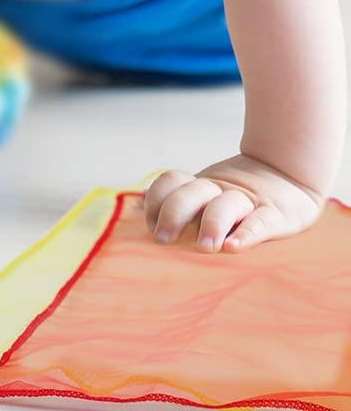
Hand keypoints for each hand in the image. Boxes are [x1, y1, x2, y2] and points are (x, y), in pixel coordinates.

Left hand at [143, 153, 323, 252]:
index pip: (172, 180)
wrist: (288, 177)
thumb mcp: (208, 197)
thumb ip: (180, 204)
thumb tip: (135, 211)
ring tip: (204, 247)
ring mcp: (249, 201)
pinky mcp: (278, 215)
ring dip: (212, 224)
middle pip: (193, 191)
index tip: (148, 222)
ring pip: (227, 205)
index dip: (157, 197)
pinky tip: (234, 246)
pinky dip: (247, 233)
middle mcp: (221, 189)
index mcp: (201, 186)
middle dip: (174, 212)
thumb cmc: (238, 200)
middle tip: (163, 239)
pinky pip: (262, 223)